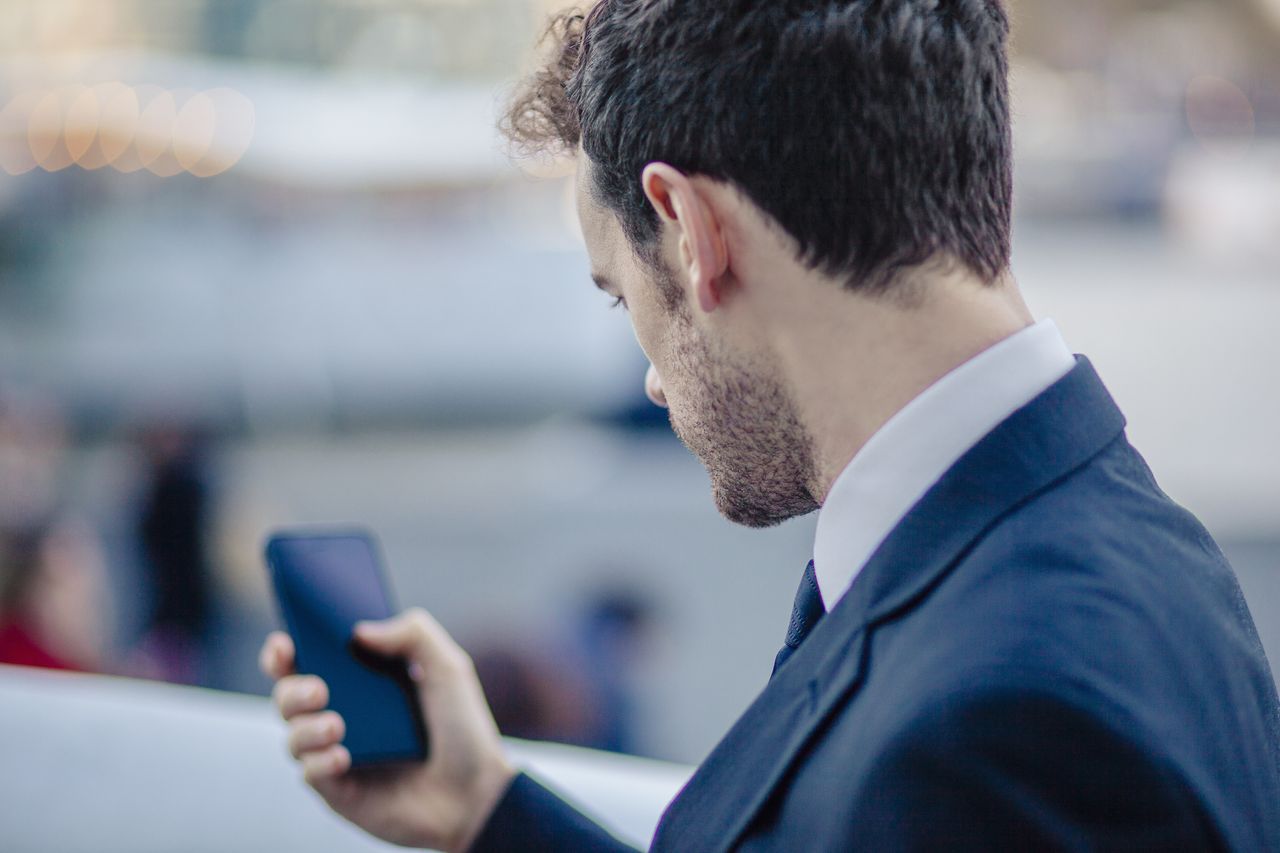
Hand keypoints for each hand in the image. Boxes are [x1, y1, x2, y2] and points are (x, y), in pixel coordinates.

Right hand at [259, 609, 516, 851]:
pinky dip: (320, 762)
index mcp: (359, 683)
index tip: (285, 642)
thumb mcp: (447, 668)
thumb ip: (413, 633)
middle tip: (318, 689)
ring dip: (305, 727)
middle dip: (291, 689)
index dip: (285, 651)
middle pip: (287, 697)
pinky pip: (311, 774)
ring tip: (337, 724)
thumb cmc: (462, 728)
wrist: (477, 791)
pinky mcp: (340, 792)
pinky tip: (343, 756)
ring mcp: (336, 754)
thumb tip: (359, 631)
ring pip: (293, 737)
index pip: (307, 662)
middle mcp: (340, 715)